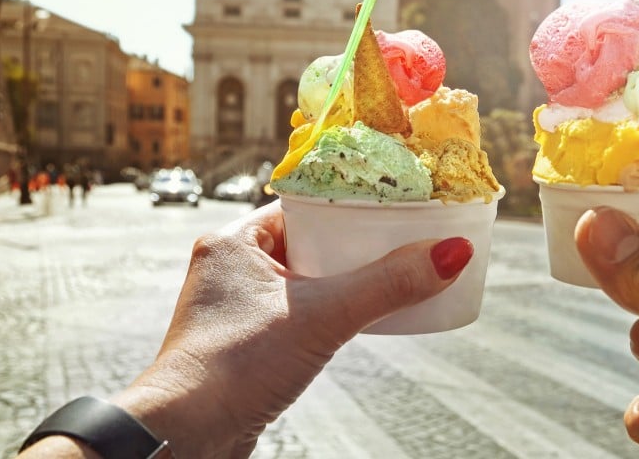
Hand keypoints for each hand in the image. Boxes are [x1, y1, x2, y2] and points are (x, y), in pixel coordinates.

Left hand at [26, 201, 473, 457]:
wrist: (185, 438)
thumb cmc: (234, 368)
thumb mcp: (324, 316)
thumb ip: (388, 284)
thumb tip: (452, 252)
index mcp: (234, 241)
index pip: (304, 205)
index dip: (350, 203)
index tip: (392, 203)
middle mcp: (230, 268)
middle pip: (310, 241)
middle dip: (354, 245)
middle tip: (400, 240)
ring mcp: (235, 307)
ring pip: (305, 279)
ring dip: (343, 280)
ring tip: (388, 278)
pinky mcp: (245, 343)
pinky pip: (298, 312)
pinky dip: (328, 312)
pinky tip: (355, 319)